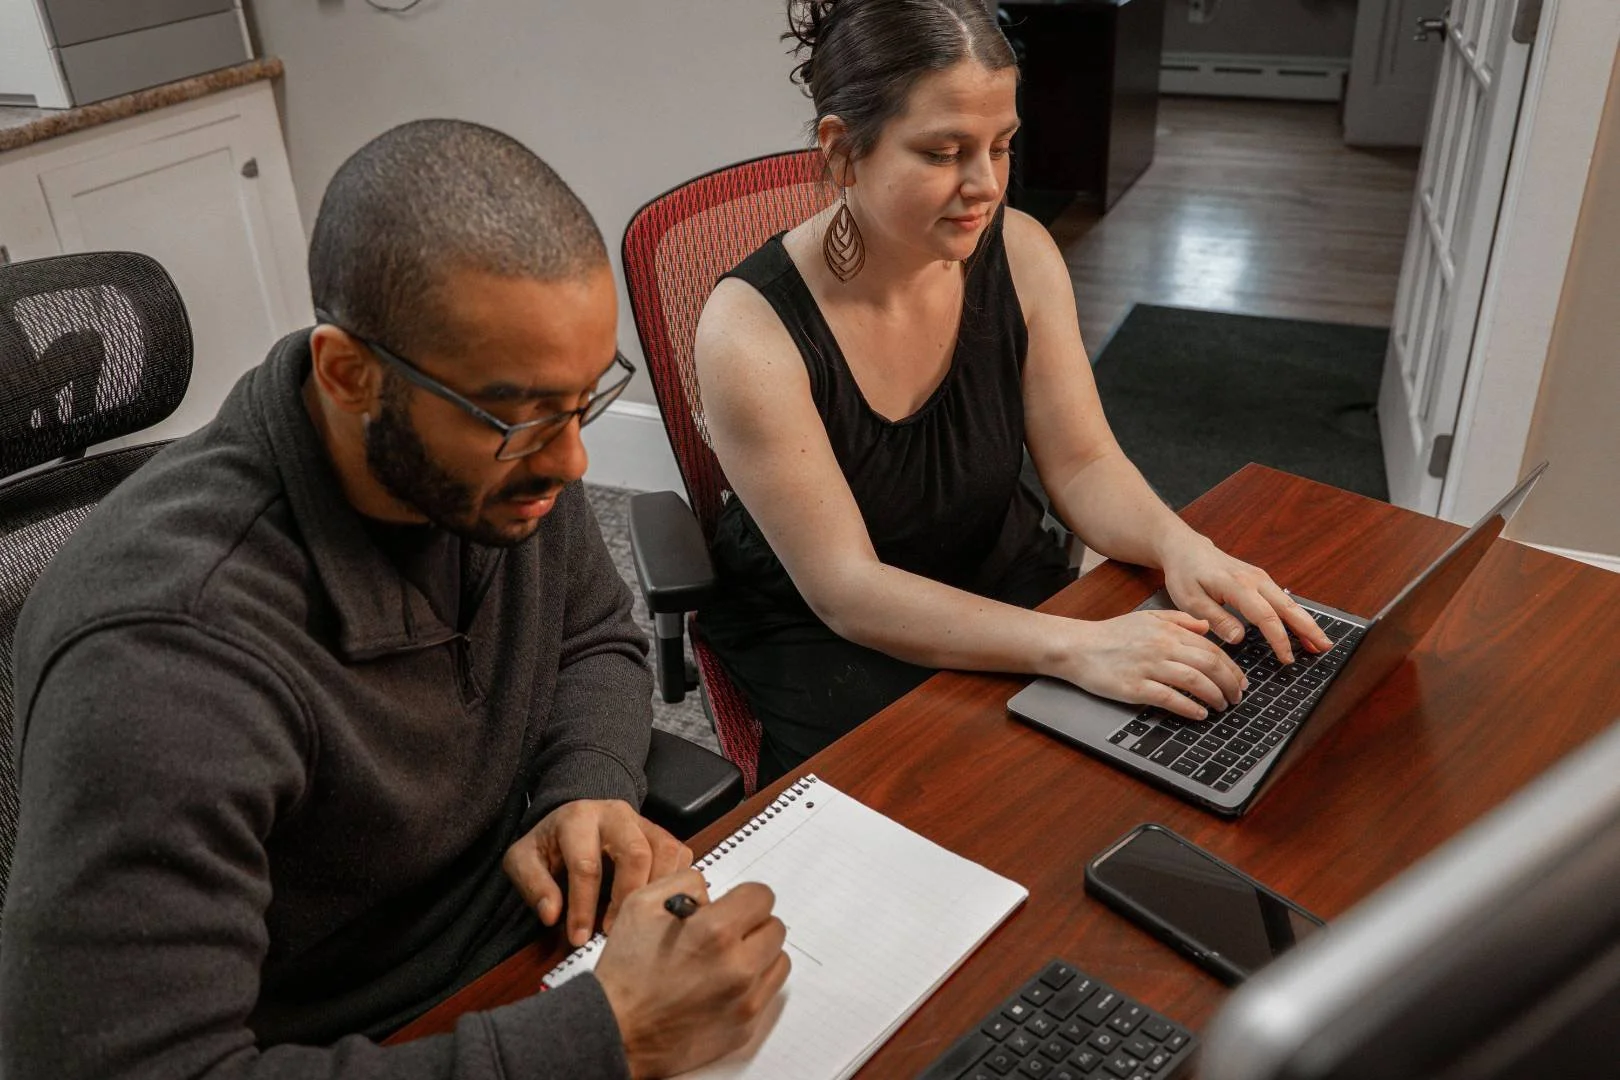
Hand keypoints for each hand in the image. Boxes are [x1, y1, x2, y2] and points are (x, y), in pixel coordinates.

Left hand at [502, 799, 691, 945]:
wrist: (572, 820)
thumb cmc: (549, 844)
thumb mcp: (523, 860)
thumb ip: (533, 885)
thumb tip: (552, 914)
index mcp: (578, 818)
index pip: (586, 864)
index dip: (583, 905)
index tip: (579, 937)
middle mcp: (615, 814)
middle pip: (636, 853)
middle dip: (627, 898)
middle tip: (615, 930)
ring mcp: (643, 821)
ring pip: (665, 851)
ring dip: (656, 891)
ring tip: (639, 920)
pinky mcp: (661, 833)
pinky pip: (680, 854)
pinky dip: (675, 881)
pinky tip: (658, 904)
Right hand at [595, 870, 790, 1079]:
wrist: (616, 1032)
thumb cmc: (625, 972)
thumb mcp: (641, 904)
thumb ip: (685, 882)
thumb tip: (712, 893)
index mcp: (716, 931)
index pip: (762, 896)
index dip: (743, 898)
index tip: (731, 906)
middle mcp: (739, 967)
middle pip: (775, 928)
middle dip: (752, 924)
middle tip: (726, 933)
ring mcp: (745, 1001)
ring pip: (777, 960)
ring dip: (757, 954)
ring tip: (726, 959)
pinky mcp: (745, 1027)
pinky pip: (767, 993)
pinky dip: (752, 985)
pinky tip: (724, 985)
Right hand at [1058, 609, 1245, 720]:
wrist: (1077, 647)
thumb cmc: (1111, 634)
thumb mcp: (1147, 617)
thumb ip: (1179, 620)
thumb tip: (1207, 627)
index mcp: (1168, 630)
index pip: (1211, 648)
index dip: (1232, 667)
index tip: (1240, 681)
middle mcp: (1162, 646)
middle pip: (1209, 664)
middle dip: (1230, 683)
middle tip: (1237, 697)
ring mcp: (1148, 667)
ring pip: (1194, 680)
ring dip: (1214, 696)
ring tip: (1222, 706)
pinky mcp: (1135, 687)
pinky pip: (1170, 698)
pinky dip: (1189, 707)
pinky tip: (1199, 714)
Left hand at [1159, 533, 1332, 663]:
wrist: (1187, 549)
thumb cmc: (1186, 575)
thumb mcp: (1190, 600)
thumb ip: (1216, 619)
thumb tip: (1239, 638)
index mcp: (1237, 585)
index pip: (1265, 616)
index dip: (1279, 639)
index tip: (1287, 659)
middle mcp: (1255, 579)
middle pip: (1288, 607)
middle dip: (1308, 628)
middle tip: (1325, 648)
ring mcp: (1261, 578)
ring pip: (1290, 603)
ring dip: (1307, 623)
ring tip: (1321, 643)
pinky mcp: (1261, 580)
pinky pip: (1283, 600)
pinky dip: (1296, 616)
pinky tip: (1304, 630)